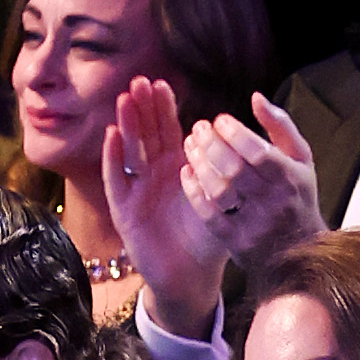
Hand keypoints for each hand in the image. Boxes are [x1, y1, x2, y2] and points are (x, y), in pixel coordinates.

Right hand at [102, 74, 228, 336]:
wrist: (190, 278)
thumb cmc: (208, 240)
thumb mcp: (222, 201)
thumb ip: (228, 172)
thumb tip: (246, 139)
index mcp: (179, 168)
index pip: (169, 130)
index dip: (164, 108)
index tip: (162, 84)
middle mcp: (155, 174)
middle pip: (147, 134)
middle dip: (142, 107)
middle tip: (140, 81)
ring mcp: (138, 189)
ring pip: (131, 150)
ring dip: (127, 124)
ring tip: (124, 99)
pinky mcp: (124, 209)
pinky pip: (116, 180)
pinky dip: (113, 158)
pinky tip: (112, 136)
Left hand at [179, 93, 321, 270]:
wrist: (301, 254)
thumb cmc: (296, 196)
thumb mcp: (300, 159)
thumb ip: (280, 126)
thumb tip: (256, 98)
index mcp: (291, 178)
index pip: (258, 152)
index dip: (234, 133)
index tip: (220, 120)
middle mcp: (274, 203)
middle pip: (235, 170)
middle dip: (212, 144)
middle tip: (199, 129)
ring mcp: (255, 225)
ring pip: (220, 192)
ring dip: (200, 165)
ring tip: (191, 147)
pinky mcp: (237, 243)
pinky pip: (209, 216)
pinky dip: (195, 192)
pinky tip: (188, 173)